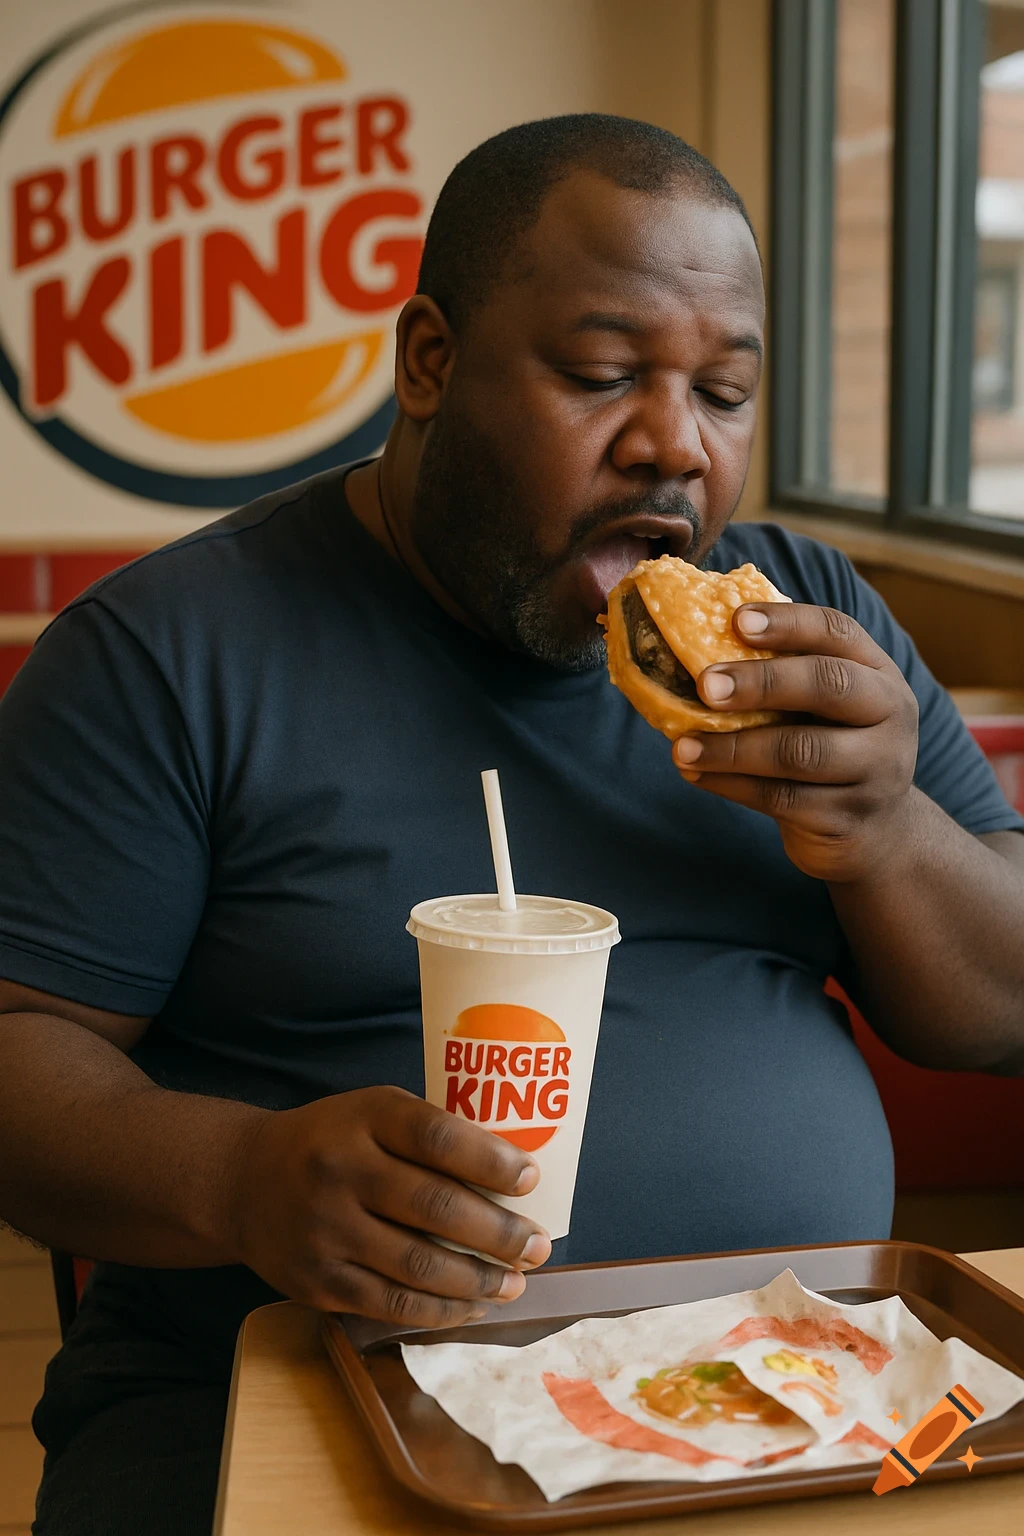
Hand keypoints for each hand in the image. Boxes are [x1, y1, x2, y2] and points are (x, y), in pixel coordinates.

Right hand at [231, 1085, 550, 1326]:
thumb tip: (513, 1174)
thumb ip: (428, 1134)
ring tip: (514, 1283)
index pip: (437, 1137)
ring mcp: (325, 1230)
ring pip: (417, 1265)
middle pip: (435, 1206)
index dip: (491, 1160)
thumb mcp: (371, 1112)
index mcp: (363, 1119)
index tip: (530, 1179)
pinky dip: (439, 1311)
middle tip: (538, 1246)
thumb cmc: (330, 1141)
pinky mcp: (316, 1281)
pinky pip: (390, 1304)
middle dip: (499, 1233)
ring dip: (478, 1281)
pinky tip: (470, 1307)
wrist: (241, 1181)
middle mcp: (340, 1171)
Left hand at [671, 603, 918, 881]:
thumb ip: (784, 675)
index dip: (788, 622)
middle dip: (763, 682)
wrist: (877, 834)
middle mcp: (889, 717)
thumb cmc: (832, 749)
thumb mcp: (825, 709)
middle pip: (829, 685)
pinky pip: (782, 799)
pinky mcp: (847, 819)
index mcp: (878, 673)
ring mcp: (875, 771)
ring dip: (732, 748)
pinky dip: (731, 785)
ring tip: (682, 747)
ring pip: (800, 752)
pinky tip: (696, 774)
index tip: (736, 619)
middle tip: (705, 685)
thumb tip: (695, 642)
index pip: (838, 632)